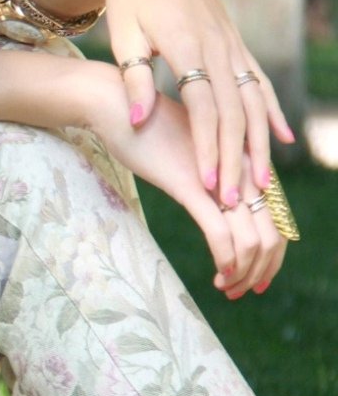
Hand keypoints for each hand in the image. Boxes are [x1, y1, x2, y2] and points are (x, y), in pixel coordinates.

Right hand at [80, 71, 286, 297]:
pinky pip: (221, 232)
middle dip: (263, 271)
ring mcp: (219, 178)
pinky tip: (220, 274)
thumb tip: (218, 200)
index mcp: (245, 163)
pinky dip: (227, 260)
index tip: (255, 275)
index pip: (278, 218)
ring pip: (252, 240)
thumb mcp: (191, 150)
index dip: (273, 254)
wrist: (118, 104)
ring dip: (244, 273)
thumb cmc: (148, 127)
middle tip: (244, 291)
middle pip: (273, 234)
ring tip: (228, 288)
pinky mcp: (192, 187)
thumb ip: (212, 172)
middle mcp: (242, 171)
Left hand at [98, 0, 293, 208]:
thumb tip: (140, 122)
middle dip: (238, 160)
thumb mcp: (123, 36)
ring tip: (263, 183)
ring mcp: (232, 44)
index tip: (211, 186)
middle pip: (235, 113)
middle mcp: (218, 47)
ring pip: (254, 102)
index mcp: (187, 47)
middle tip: (241, 201)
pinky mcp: (235, 42)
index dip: (210, 149)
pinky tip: (282, 137)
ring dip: (260, 144)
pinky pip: (259, 82)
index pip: (204, 110)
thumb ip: (134, 80)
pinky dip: (271, 111)